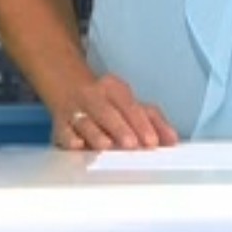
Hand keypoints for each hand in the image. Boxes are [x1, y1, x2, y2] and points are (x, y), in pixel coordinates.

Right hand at [54, 73, 179, 150]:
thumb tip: (172, 140)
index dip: (142, 124)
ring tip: (106, 145)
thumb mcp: (130, 104)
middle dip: (120, 129)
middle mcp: (94, 96)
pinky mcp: (59, 124)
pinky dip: (69, 138)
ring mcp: (75, 109)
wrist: (68, 86)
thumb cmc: (107, 101)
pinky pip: (63, 131)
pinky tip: (77, 145)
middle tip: (132, 145)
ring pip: (85, 120)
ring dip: (96, 134)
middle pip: (108, 112)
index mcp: (115, 89)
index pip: (131, 106)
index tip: (152, 141)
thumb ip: (153, 120)